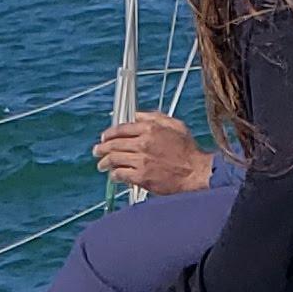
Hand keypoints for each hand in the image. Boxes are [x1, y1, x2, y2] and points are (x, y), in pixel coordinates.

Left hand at [92, 112, 212, 194]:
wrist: (196, 172)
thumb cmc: (188, 150)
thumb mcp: (175, 125)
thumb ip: (155, 117)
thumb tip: (137, 114)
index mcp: (150, 128)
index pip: (122, 128)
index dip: (109, 134)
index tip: (104, 138)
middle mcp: (143, 143)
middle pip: (114, 144)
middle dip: (102, 148)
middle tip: (96, 152)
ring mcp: (141, 160)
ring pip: (114, 159)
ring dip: (104, 162)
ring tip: (101, 165)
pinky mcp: (141, 177)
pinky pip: (121, 174)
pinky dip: (114, 175)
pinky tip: (114, 176)